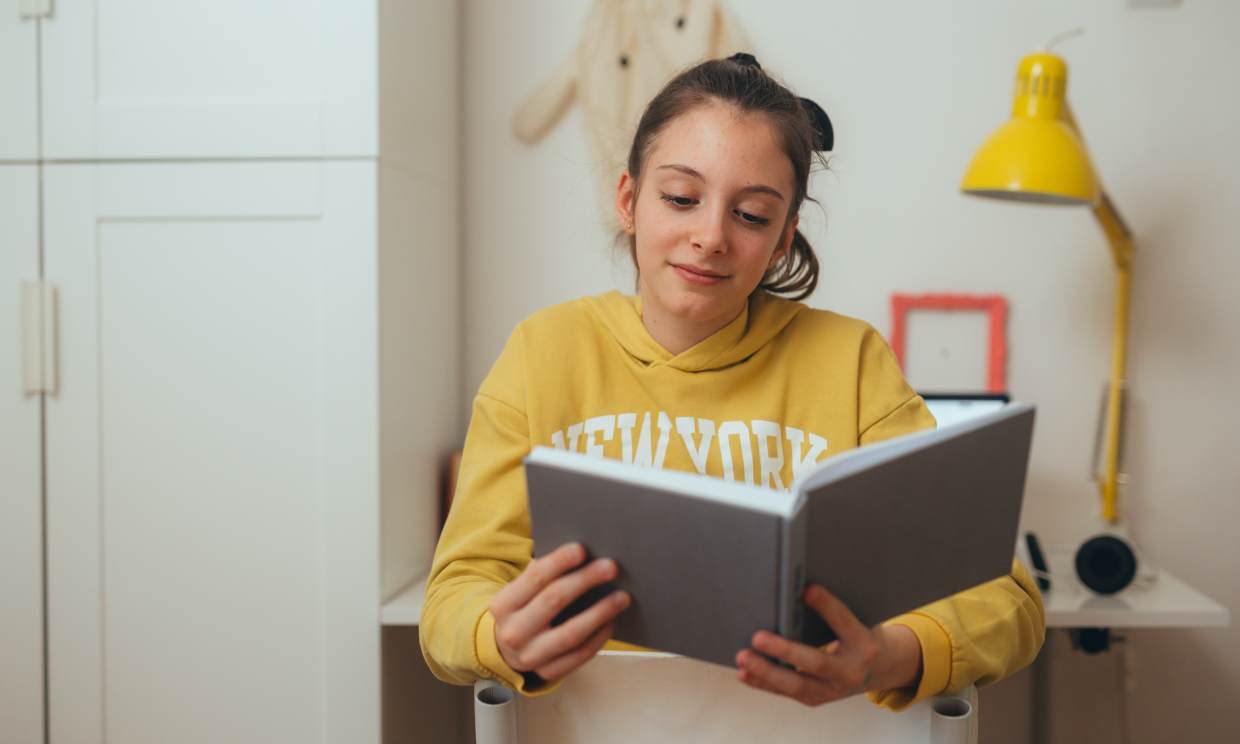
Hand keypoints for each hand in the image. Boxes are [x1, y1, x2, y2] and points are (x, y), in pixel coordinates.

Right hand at [490, 542, 630, 682]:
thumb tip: (582, 556)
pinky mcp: (548, 672)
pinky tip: (612, 621)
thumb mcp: (521, 592)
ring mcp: (530, 656)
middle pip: (553, 600)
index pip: (534, 578)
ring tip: (622, 597)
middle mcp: (513, 632)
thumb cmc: (523, 609)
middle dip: (585, 580)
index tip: (582, 549)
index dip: (559, 562)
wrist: (507, 649)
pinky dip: (599, 636)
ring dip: (600, 612)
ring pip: (571, 633)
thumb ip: (543, 575)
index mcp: (503, 605)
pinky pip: (580, 654)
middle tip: (610, 567)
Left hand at [735, 584, 921, 706]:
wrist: (876, 671)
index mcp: (864, 644)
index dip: (826, 605)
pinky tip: (744, 673)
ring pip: (797, 685)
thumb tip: (796, 589)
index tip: (807, 589)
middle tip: (757, 637)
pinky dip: (763, 683)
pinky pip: (786, 693)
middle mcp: (850, 671)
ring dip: (766, 672)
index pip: (843, 621)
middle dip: (785, 651)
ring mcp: (832, 690)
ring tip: (743, 657)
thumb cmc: (857, 638)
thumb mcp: (854, 621)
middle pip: (816, 662)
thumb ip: (831, 611)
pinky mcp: (816, 699)